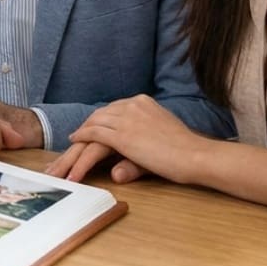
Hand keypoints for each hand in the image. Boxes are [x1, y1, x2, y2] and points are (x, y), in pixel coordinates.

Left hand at [59, 95, 207, 184]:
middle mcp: (132, 105)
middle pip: (99, 116)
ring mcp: (127, 119)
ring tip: (70, 147)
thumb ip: (136, 147)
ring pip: (93, 125)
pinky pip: (95, 134)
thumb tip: (119, 163)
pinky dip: (82, 138)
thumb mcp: (156, 141)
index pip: (111, 110)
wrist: (195, 155)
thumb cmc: (183, 151)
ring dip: (79, 138)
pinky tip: (74, 142)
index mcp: (142, 102)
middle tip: (71, 141)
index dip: (98, 121)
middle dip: (85, 129)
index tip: (87, 130)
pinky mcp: (123, 135)